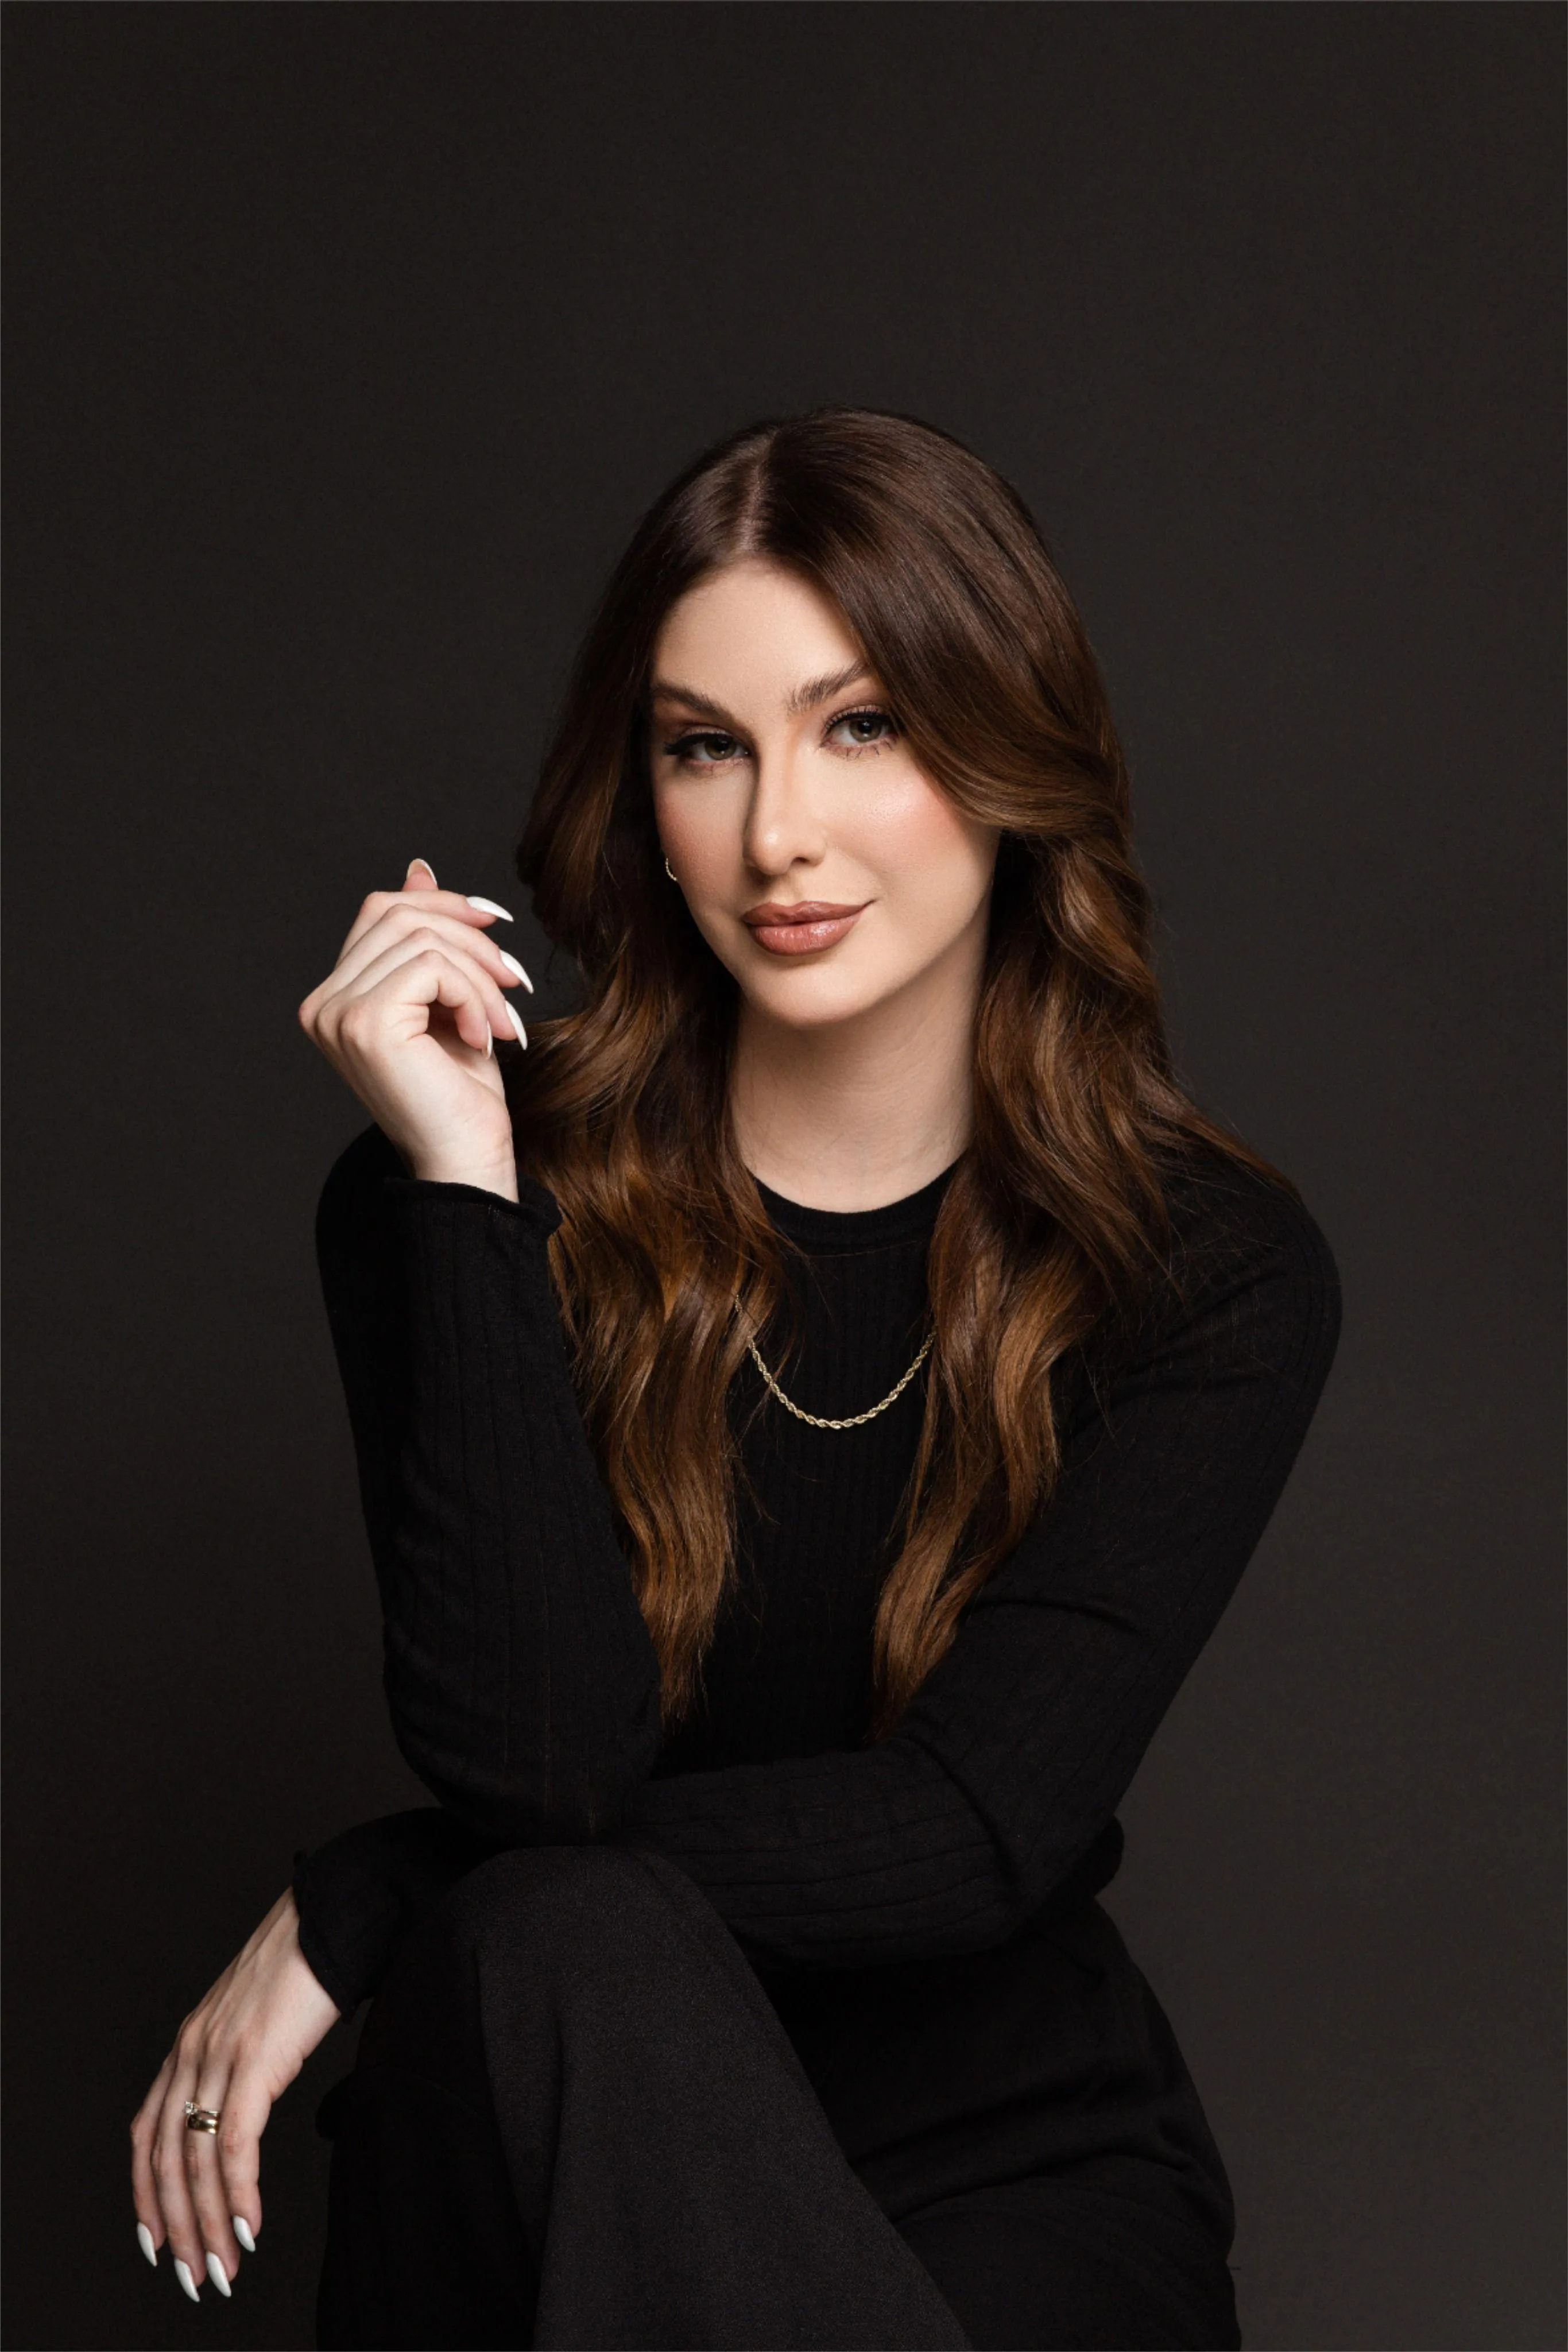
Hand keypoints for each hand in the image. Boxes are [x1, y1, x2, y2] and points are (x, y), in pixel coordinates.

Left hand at [130, 1889, 341, 2303]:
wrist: (333, 1916)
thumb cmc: (306, 1964)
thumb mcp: (255, 2019)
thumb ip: (241, 2061)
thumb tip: (248, 2108)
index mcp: (189, 2043)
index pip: (147, 2135)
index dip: (147, 2195)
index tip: (158, 2242)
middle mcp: (192, 2051)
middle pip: (166, 2159)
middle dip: (178, 2228)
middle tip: (195, 2275)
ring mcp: (219, 2055)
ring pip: (195, 2161)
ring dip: (208, 2225)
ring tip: (224, 2267)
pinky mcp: (255, 2059)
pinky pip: (235, 2143)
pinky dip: (238, 2193)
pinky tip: (249, 2225)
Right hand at [298, 858, 533, 1198]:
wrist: (467, 1161)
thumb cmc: (461, 1094)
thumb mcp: (450, 1000)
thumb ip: (426, 939)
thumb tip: (418, 868)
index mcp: (335, 996)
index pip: (383, 911)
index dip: (444, 904)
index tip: (496, 926)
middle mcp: (323, 1003)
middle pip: (401, 914)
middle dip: (471, 939)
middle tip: (514, 980)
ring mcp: (337, 1013)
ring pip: (424, 940)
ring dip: (482, 976)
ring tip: (503, 1022)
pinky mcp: (366, 1024)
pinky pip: (434, 968)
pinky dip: (474, 996)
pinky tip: (484, 1037)